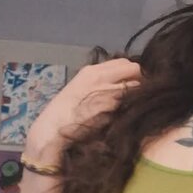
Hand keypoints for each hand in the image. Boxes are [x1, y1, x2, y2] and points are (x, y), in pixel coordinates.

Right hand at [26, 57, 141, 158]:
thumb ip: (100, 83)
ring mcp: (106, 90)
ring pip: (136, 85)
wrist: (53, 129)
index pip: (124, 62)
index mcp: (91, 71)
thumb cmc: (66, 115)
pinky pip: (131, 102)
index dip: (131, 72)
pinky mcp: (111, 107)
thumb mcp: (80, 90)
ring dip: (138, 95)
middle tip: (137, 94)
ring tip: (132, 107)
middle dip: (139, 80)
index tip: (132, 83)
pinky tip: (126, 116)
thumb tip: (121, 83)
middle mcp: (100, 76)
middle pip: (133, 68)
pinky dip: (133, 108)